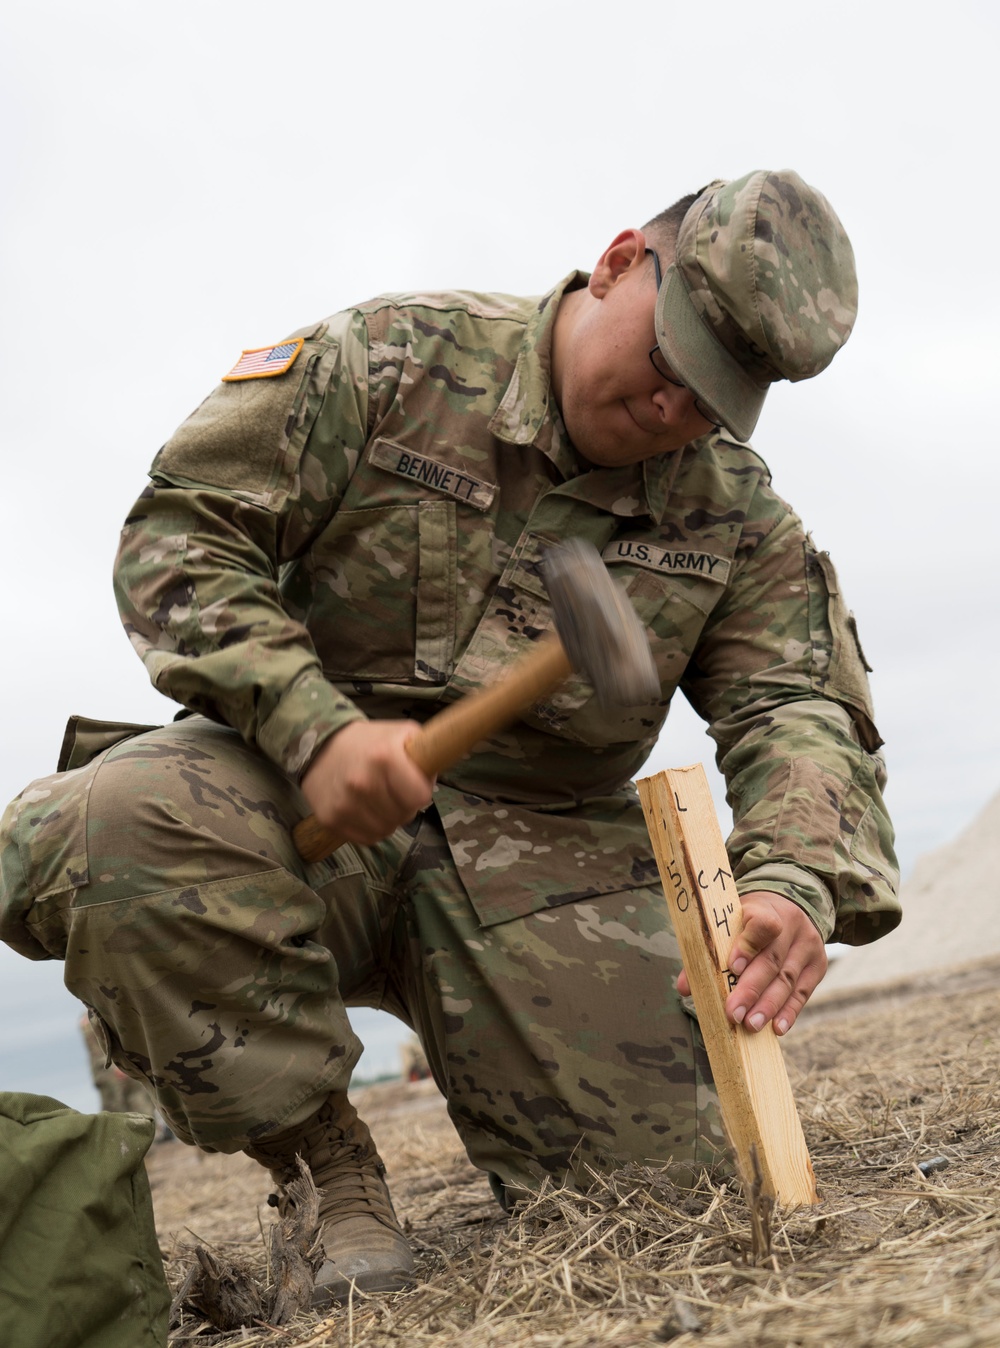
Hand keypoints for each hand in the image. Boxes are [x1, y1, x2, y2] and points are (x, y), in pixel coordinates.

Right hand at [300, 720, 433, 845]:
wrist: (320, 747)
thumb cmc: (367, 742)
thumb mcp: (401, 733)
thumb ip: (424, 753)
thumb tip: (431, 782)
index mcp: (384, 757)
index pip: (420, 797)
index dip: (420, 792)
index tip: (413, 784)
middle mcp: (362, 782)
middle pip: (404, 816)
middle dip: (404, 806)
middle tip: (393, 791)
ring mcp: (345, 803)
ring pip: (386, 830)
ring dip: (388, 819)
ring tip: (378, 799)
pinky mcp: (331, 819)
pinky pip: (366, 837)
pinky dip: (370, 827)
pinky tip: (364, 809)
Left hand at [676, 891, 826, 1036]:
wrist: (788, 908)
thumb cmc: (748, 921)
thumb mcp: (730, 924)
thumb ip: (708, 953)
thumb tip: (685, 987)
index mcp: (764, 909)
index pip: (762, 924)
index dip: (747, 946)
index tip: (732, 967)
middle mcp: (791, 925)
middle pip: (771, 960)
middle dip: (751, 990)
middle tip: (734, 1013)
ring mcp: (807, 945)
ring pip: (787, 980)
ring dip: (768, 1006)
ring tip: (750, 1025)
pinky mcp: (817, 965)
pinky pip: (803, 992)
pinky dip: (788, 1012)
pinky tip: (776, 1028)